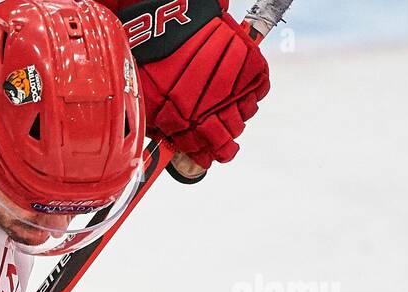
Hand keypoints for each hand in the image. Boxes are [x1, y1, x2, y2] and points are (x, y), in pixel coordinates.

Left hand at [121, 0, 270, 168]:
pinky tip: (238, 92)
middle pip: (229, 134)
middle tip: (215, 130)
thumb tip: (173, 148)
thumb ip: (160, 127)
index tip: (205, 155)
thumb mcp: (147, 100)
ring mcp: (236, 84)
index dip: (206, 154)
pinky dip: (252, 94)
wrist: (169, 21)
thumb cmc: (154, 60)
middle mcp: (215, 104)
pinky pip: (260, 91)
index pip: (206, 148)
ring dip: (236, 115)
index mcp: (189, 118)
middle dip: (222, 136)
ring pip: (246, 115)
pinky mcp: (251, 65)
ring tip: (224, 107)